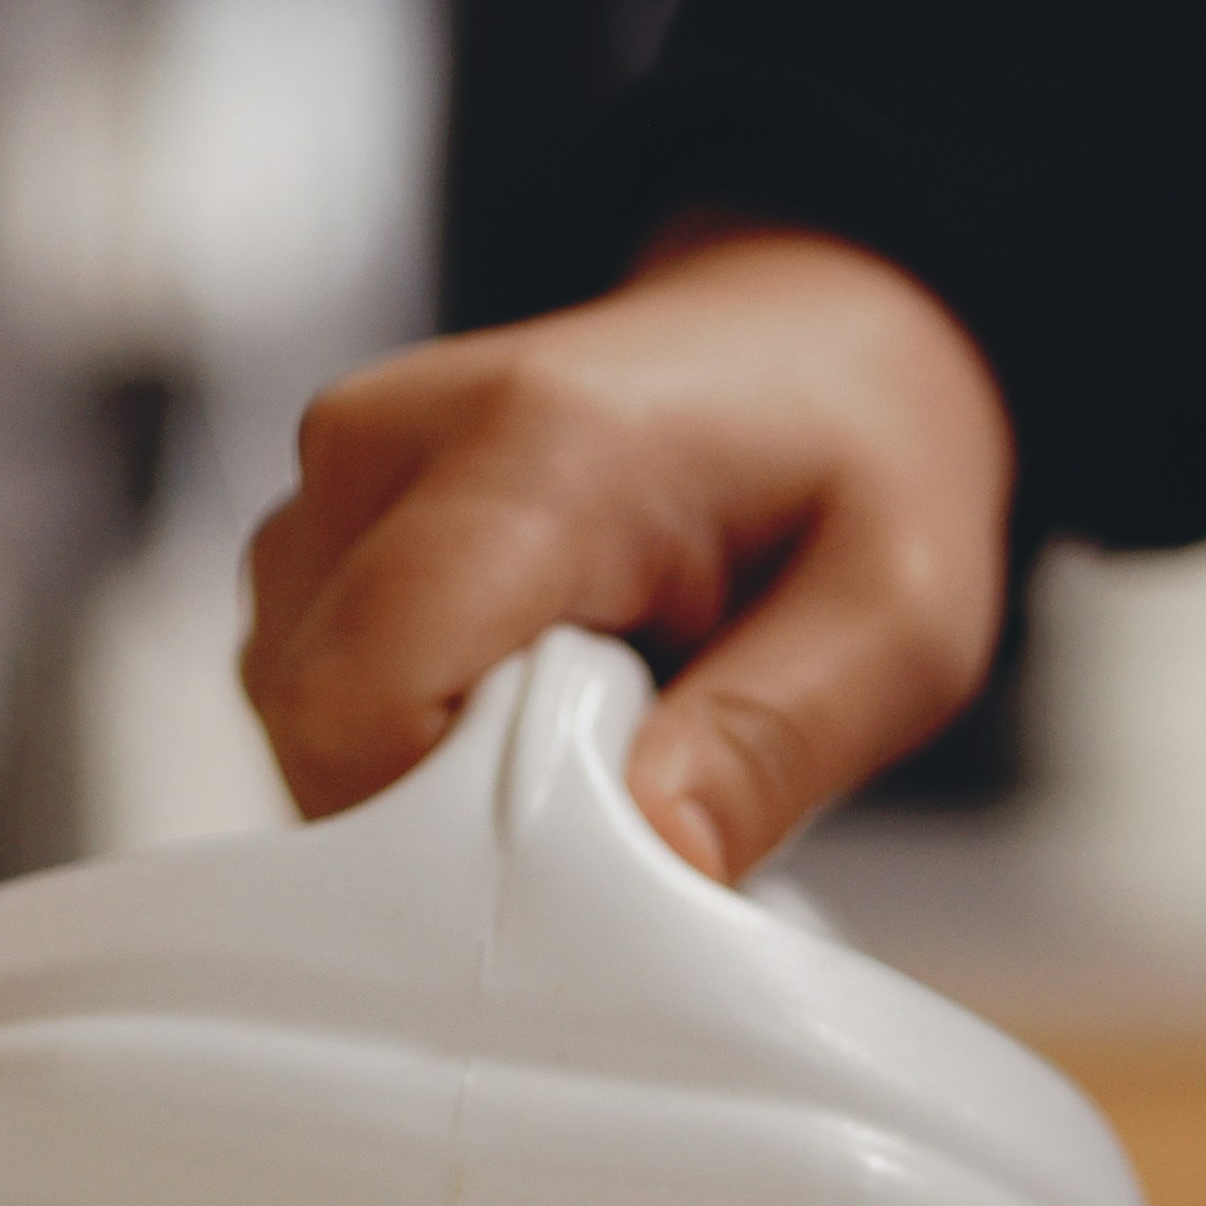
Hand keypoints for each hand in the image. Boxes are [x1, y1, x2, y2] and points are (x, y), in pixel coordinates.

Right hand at [242, 224, 1013, 881]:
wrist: (808, 341)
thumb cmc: (857, 465)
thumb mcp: (901, 617)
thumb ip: (775, 742)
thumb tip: (655, 861)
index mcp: (536, 444)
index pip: (364, 698)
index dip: (441, 837)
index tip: (578, 864)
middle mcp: (391, 440)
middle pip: (318, 727)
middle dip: (445, 821)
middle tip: (614, 788)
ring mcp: (334, 479)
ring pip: (304, 722)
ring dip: (430, 781)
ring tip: (584, 723)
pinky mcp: (319, 523)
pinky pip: (317, 692)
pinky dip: (412, 740)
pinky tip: (527, 702)